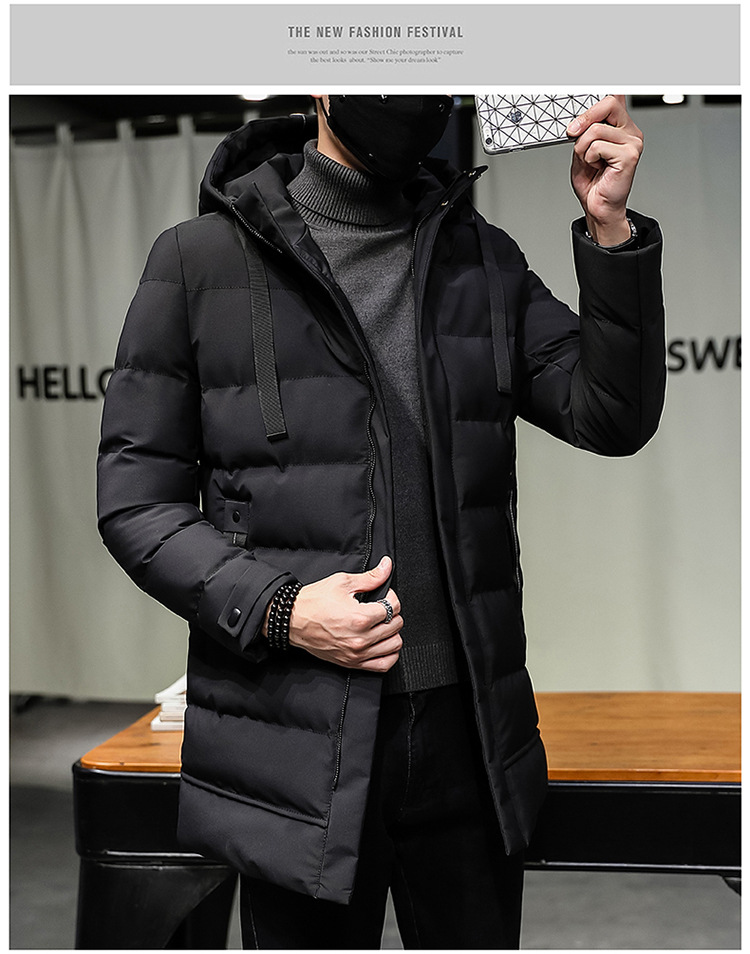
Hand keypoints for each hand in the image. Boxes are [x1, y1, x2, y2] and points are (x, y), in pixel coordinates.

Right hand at [280, 556, 402, 671]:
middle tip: (381, 608)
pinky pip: (384, 664)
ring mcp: (357, 653)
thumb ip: (370, 577)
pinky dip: (389, 654)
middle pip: (396, 625)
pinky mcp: (352, 663)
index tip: (384, 595)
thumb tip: (387, 567)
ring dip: (392, 632)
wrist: (292, 619)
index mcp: (360, 617)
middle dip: (392, 613)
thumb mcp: (342, 582)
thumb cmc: (313, 601)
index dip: (391, 597)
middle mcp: (360, 639)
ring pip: (394, 645)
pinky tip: (382, 643)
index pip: (393, 607)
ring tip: (381, 624)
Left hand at [567, 95, 643, 245]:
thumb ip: (583, 130)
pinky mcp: (630, 155)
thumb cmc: (592, 179)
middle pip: (608, 102)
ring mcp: (633, 142)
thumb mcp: (581, 149)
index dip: (603, 89)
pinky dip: (588, 158)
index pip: (614, 96)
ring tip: (589, 161)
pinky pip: (597, 146)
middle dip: (585, 117)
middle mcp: (630, 130)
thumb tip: (578, 117)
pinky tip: (597, 167)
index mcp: (621, 125)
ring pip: (595, 130)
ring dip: (582, 148)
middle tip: (571, 132)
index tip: (589, 81)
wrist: (597, 206)